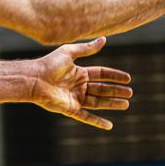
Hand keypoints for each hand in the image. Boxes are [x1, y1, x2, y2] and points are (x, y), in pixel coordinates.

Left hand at [0, 37, 131, 130]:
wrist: (33, 79)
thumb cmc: (48, 64)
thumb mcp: (69, 53)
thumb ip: (87, 49)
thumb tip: (104, 39)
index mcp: (79, 72)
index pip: (101, 74)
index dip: (114, 76)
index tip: (127, 78)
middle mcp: (78, 86)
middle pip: (102, 89)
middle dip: (116, 91)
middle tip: (131, 93)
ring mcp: (74, 98)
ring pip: (98, 102)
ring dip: (112, 104)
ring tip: (126, 105)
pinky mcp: (69, 109)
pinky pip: (86, 117)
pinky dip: (97, 122)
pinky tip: (109, 125)